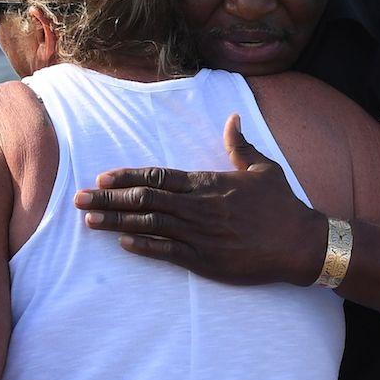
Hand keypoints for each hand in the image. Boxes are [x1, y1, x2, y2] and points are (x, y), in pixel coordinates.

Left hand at [74, 114, 327, 285]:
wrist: (300, 243)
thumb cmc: (283, 205)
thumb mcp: (263, 168)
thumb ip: (240, 145)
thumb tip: (232, 119)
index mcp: (208, 183)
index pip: (158, 177)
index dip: (127, 177)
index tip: (102, 177)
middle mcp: (199, 208)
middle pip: (144, 201)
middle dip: (108, 199)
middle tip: (78, 199)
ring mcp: (200, 235)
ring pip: (149, 225)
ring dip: (116, 222)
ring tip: (89, 220)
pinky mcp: (205, 260)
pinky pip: (167, 252)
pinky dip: (143, 247)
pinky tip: (122, 243)